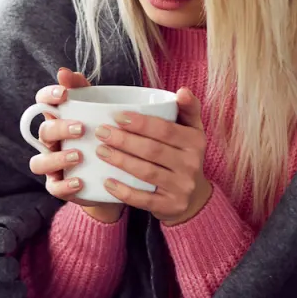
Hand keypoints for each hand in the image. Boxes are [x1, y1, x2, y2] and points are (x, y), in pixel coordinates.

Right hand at [26, 67, 123, 223]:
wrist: (112, 178)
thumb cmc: (101, 139)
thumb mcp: (98, 114)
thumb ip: (85, 92)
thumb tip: (66, 71)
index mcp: (58, 120)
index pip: (42, 103)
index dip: (48, 96)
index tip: (64, 94)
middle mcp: (50, 143)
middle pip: (43, 131)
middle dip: (60, 128)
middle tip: (81, 128)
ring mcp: (52, 166)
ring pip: (39, 162)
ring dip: (56, 158)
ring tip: (77, 156)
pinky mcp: (59, 187)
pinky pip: (53, 187)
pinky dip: (65, 185)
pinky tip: (80, 180)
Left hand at [97, 88, 211, 224]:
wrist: (193, 197)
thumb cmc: (184, 156)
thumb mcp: (192, 131)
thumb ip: (188, 109)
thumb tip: (182, 91)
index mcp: (196, 141)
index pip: (166, 129)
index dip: (141, 123)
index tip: (117, 116)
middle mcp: (192, 165)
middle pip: (153, 150)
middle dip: (124, 140)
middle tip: (101, 132)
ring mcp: (182, 187)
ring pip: (146, 172)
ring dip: (120, 161)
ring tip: (100, 150)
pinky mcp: (170, 206)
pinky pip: (143, 199)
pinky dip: (123, 191)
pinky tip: (107, 182)